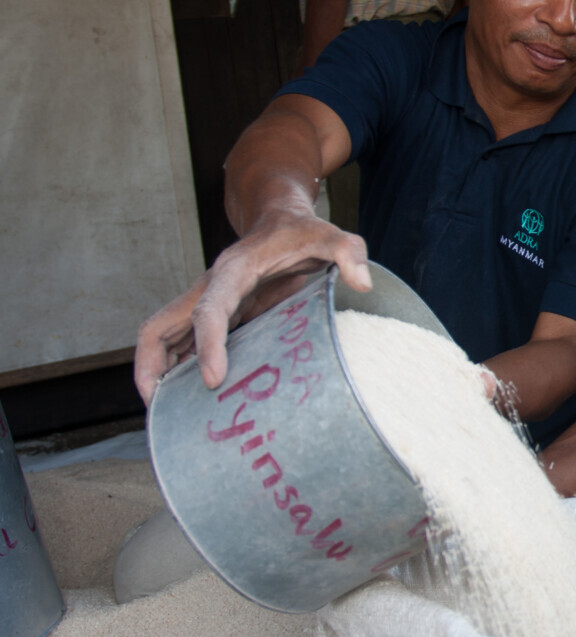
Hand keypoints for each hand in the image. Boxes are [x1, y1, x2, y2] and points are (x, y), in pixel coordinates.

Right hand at [134, 210, 370, 403]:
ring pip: (165, 339)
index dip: (207, 344)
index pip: (208, 309)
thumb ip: (350, 253)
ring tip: (165, 417)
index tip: (212, 380)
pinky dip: (179, 371)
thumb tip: (363, 283)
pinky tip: (189, 401)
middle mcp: (210, 289)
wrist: (282, 220)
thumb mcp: (333, 236)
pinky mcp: (218, 316)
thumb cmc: (305, 231)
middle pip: (159, 327)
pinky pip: (185, 345)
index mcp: (232, 271)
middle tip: (157, 409)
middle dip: (151, 366)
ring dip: (157, 374)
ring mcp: (209, 303)